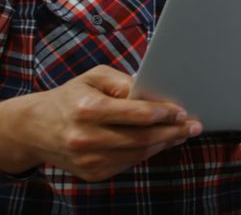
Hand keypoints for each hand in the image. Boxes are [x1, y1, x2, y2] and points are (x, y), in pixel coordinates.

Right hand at [0, 65, 199, 180]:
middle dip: (174, 132)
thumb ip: (124, 81)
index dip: (164, 113)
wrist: (36, 128)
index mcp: (87, 110)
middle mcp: (86, 138)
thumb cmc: (72, 96)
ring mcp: (88, 159)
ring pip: (139, 154)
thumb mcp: (94, 77)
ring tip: (183, 133)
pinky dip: (148, 153)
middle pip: (143, 138)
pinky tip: (161, 142)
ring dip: (166, 144)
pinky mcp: (92, 173)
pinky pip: (129, 163)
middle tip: (195, 126)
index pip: (137, 114)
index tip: (182, 111)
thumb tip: (154, 92)